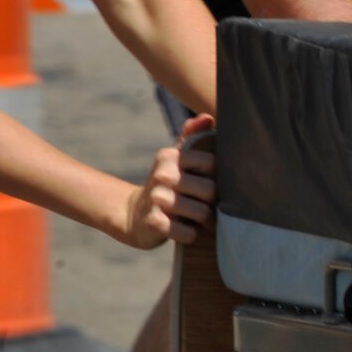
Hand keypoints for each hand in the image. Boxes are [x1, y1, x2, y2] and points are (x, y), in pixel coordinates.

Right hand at [122, 113, 216, 248]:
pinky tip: (186, 230)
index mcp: (171, 157)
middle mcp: (163, 175)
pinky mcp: (153, 222)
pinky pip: (187, 232)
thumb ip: (192, 138)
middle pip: (210, 190)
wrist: (133, 215)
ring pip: (201, 212)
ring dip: (205, 221)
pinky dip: (191, 234)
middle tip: (211, 208)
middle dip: (215, 203)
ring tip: (202, 220)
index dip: (218, 177)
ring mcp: (156, 199)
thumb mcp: (176, 160)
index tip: (212, 184)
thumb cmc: (166, 185)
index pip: (212, 164)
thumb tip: (208, 117)